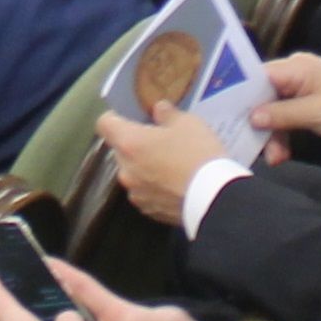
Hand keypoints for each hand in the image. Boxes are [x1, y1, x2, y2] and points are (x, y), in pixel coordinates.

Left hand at [98, 104, 228, 223]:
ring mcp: (136, 193)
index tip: (128, 116)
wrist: (215, 199)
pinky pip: (145, 192)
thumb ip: (167, 114)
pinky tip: (175, 184)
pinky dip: (154, 187)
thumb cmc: (198, 155)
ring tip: (170, 165)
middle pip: (120, 150)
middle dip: (135, 144)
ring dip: (144, 167)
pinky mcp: (149, 211)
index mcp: (129, 143)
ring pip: (132, 173)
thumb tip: (158, 110)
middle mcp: (125, 170)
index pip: (105, 124)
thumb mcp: (188, 123)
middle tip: (159, 141)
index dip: (114, 117)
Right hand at [247, 52, 320, 151]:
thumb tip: (252, 116)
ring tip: (274, 158)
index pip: (258, 75)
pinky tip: (281, 153)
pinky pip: (283, 115)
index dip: (241, 94)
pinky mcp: (302, 101)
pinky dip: (281, 133)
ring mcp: (298, 87)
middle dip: (258, 122)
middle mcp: (293, 72)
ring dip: (271, 134)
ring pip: (271, 108)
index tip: (228, 116)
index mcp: (296, 67)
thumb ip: (283, 114)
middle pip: (262, 94)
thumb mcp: (317, 113)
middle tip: (255, 147)